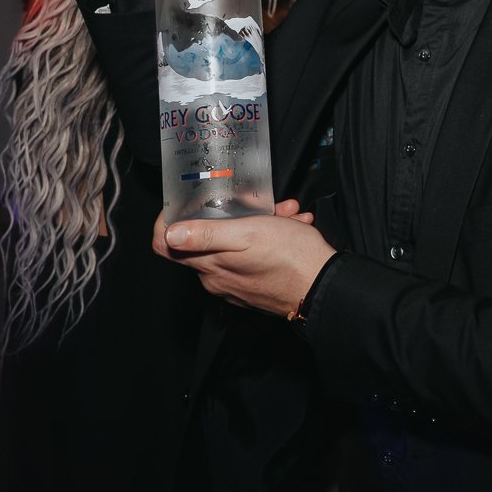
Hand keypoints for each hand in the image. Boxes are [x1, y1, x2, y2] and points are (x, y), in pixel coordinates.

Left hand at [152, 198, 333, 315]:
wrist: (326, 287)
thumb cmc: (291, 259)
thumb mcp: (248, 233)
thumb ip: (206, 234)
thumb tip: (169, 234)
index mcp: (210, 265)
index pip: (165, 246)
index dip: (166, 222)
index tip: (181, 204)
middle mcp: (218, 279)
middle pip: (206, 240)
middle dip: (230, 215)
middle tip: (256, 204)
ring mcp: (236, 285)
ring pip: (235, 245)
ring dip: (257, 224)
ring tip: (285, 215)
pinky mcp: (255, 288)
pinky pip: (252, 258)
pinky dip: (268, 240)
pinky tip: (292, 227)